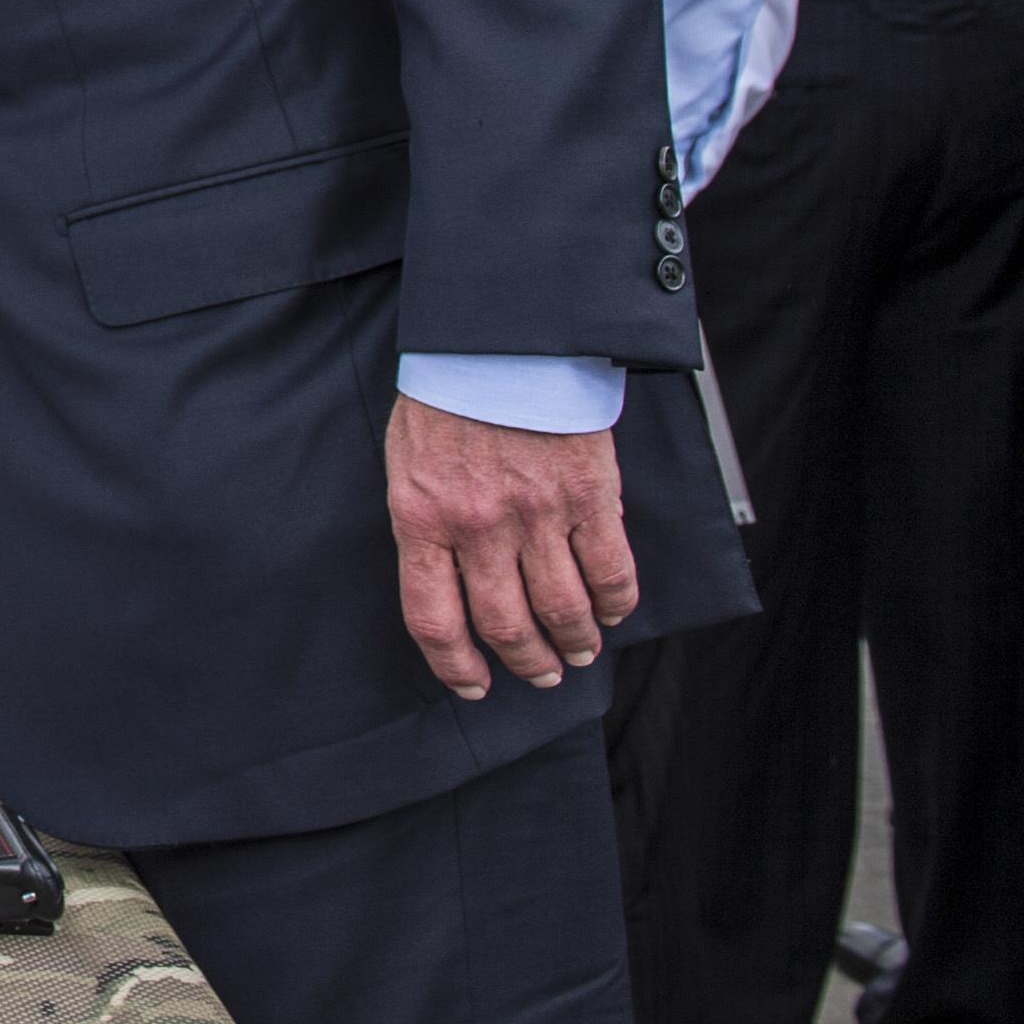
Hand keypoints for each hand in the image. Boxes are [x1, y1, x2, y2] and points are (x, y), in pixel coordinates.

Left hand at [384, 398, 637, 701]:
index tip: (474, 684)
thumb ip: (427, 520)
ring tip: (578, 652)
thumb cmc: (449, 394)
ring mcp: (536, 514)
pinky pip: (610, 572)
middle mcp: (478, 525)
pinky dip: (615, 603)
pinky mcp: (588, 497)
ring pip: (562, 610)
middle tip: (540, 673)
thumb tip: (448, 579)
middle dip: (526, 662)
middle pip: (504, 626)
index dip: (454, 664)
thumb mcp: (408, 460)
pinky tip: (611, 611)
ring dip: (574, 642)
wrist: (500, 339)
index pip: (433, 617)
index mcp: (423, 516)